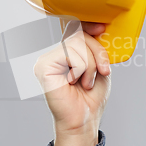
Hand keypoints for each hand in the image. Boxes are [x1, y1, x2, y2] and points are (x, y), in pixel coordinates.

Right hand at [34, 21, 111, 145]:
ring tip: (86, 82)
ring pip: (77, 44)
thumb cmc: (90, 98)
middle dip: (97, 53)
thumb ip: (95, 48)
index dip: (88, 25)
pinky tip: (73, 82)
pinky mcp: (44, 66)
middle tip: (101, 72)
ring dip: (90, 65)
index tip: (101, 28)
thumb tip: (97, 28)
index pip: (75, 30)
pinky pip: (71, 55)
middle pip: (79, 35)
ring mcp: (47, 59)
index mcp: (66, 54)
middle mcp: (54, 54)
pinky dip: (80, 69)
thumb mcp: (98, 67)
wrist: (83, 120)